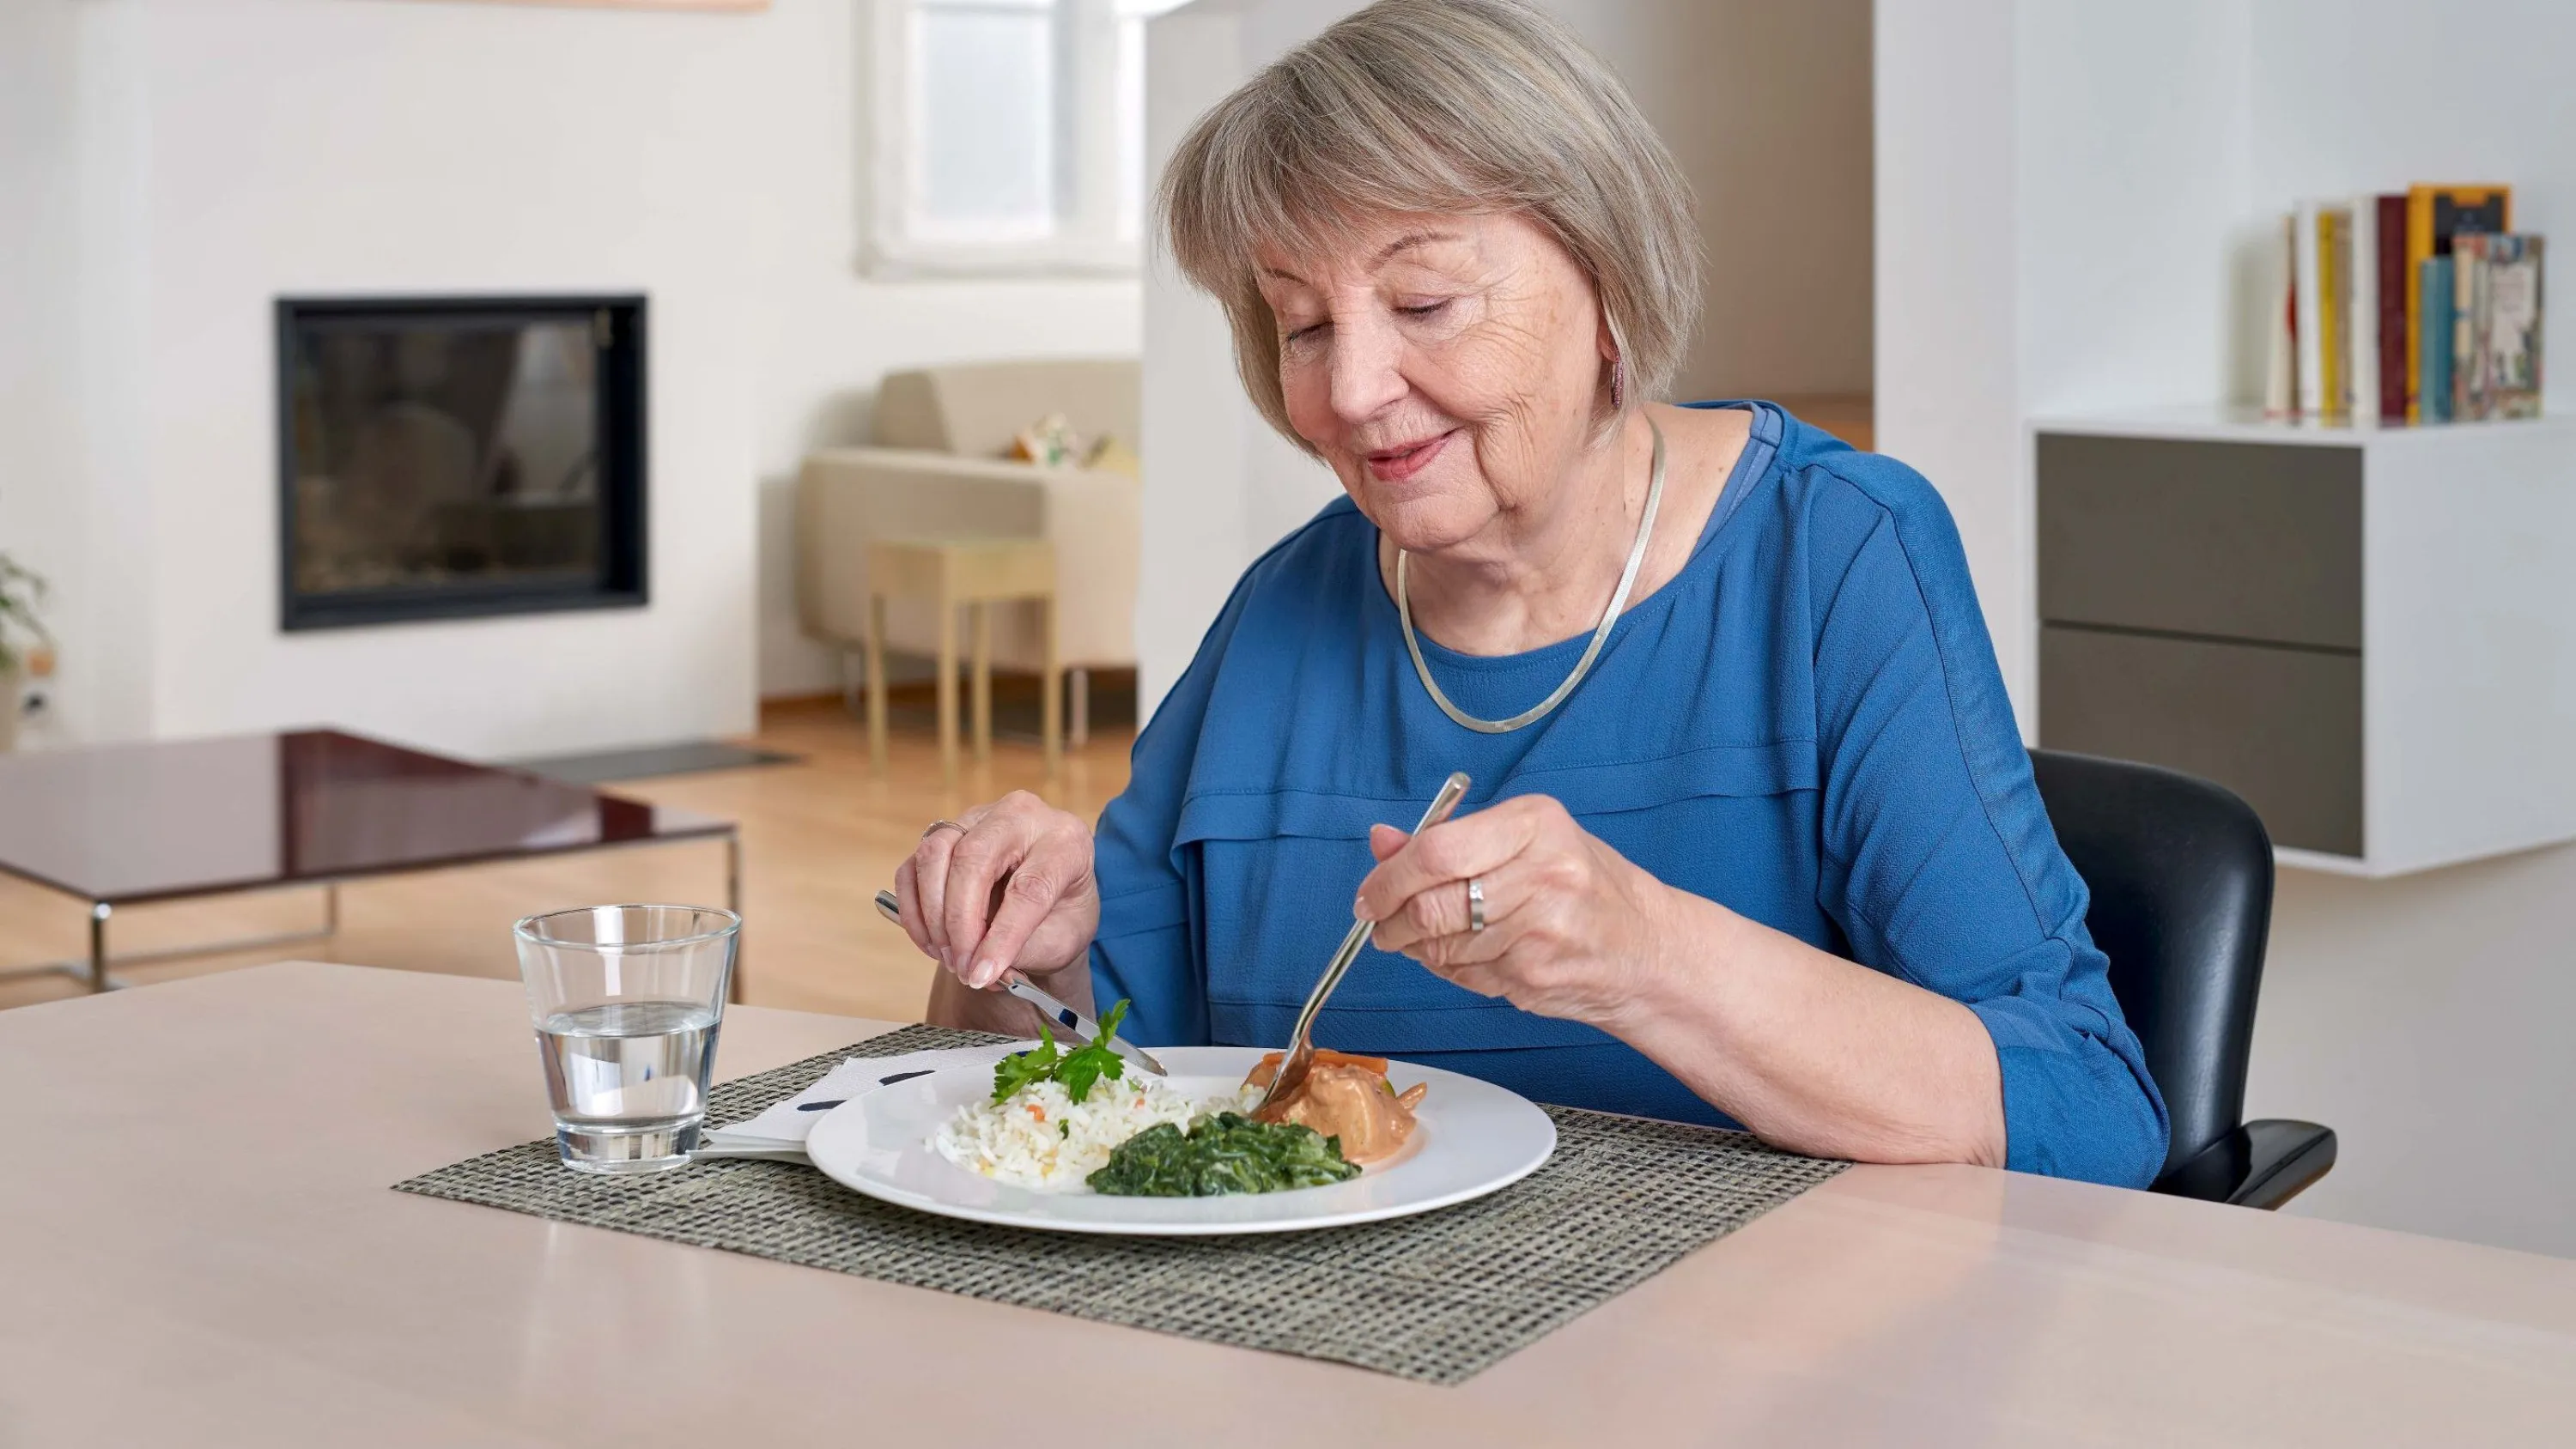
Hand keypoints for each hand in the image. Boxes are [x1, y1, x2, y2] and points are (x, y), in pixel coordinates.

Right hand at [892, 790, 1098, 990]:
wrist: (1050, 901)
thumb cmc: (1061, 918)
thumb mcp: (1061, 941)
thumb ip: (1021, 953)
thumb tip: (980, 971)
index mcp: (1066, 841)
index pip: (1030, 886)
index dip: (1003, 936)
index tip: (983, 975)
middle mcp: (1021, 816)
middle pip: (974, 858)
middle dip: (960, 922)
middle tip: (963, 968)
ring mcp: (977, 818)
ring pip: (935, 853)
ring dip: (934, 915)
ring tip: (950, 957)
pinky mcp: (944, 833)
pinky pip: (913, 867)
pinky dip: (915, 911)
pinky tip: (933, 943)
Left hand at [1353, 794, 1694, 1028]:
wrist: (1646, 948)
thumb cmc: (1580, 884)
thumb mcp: (1521, 840)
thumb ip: (1447, 840)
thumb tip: (1380, 842)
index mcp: (1534, 824)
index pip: (1436, 852)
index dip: (1388, 879)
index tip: (1369, 897)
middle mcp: (1542, 872)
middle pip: (1430, 906)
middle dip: (1391, 924)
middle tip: (1382, 928)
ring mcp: (1540, 930)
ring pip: (1441, 947)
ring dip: (1421, 949)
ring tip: (1437, 938)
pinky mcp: (1535, 974)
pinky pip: (1463, 974)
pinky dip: (1452, 969)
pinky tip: (1475, 956)